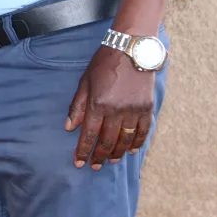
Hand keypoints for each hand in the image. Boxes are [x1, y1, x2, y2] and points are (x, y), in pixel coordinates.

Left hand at [65, 46, 155, 169]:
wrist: (130, 50)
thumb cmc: (103, 64)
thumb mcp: (84, 82)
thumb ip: (77, 106)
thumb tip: (68, 128)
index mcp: (98, 104)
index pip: (88, 134)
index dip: (83, 150)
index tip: (79, 163)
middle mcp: (116, 110)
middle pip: (107, 140)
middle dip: (99, 155)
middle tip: (95, 166)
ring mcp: (134, 110)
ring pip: (125, 139)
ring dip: (117, 152)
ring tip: (110, 160)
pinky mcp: (147, 108)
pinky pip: (143, 131)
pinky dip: (137, 142)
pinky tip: (131, 150)